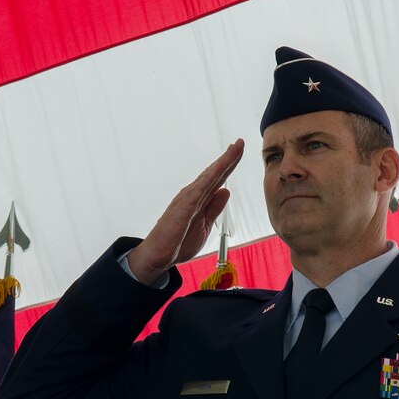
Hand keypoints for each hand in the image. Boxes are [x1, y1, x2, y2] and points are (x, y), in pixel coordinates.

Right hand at [126, 139, 244, 284]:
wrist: (158, 256)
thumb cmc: (178, 242)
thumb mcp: (204, 225)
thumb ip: (214, 208)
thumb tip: (226, 191)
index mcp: (199, 200)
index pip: (217, 180)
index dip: (229, 165)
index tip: (239, 151)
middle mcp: (193, 194)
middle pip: (214, 173)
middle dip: (229, 157)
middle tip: (240, 142)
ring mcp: (188, 198)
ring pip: (209, 176)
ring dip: (223, 161)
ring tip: (235, 148)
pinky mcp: (184, 206)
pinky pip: (200, 188)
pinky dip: (211, 176)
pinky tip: (220, 166)